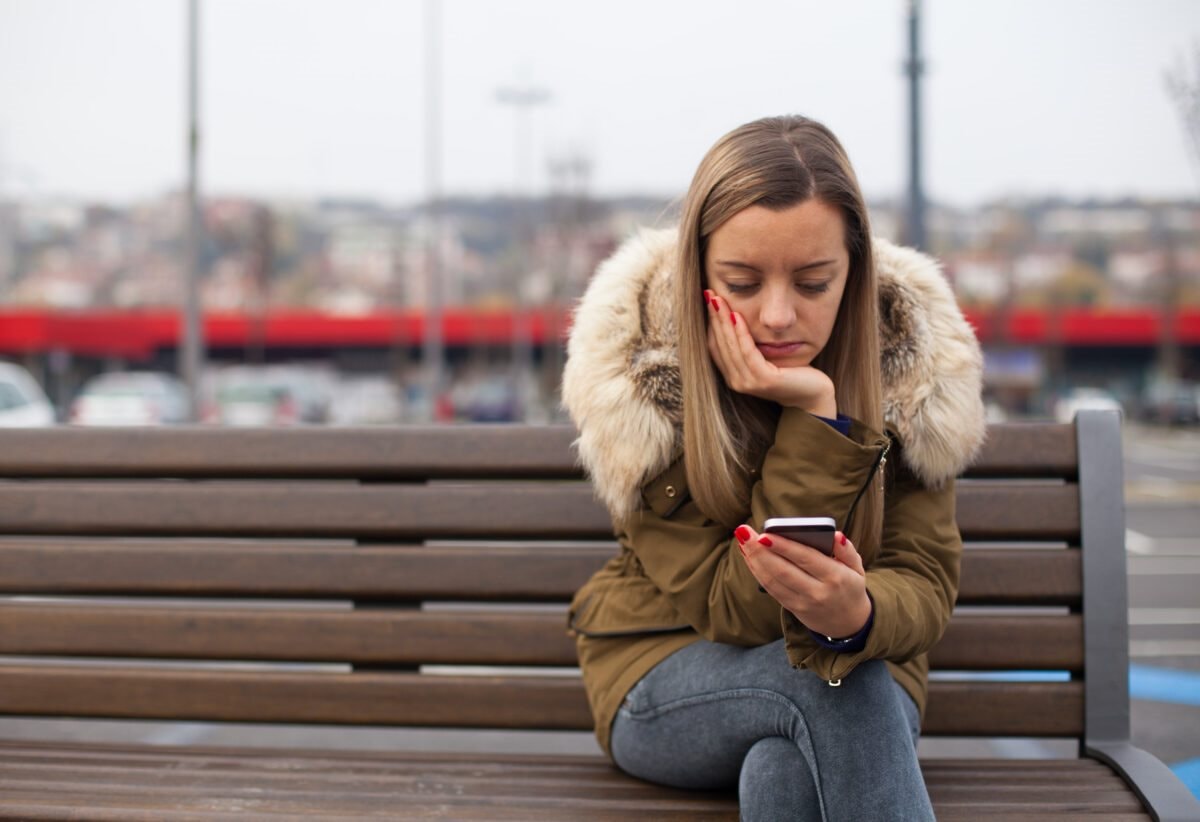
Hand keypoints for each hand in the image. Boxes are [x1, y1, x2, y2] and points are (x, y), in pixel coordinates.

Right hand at [705, 291, 835, 415]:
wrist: (813, 395)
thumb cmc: (792, 372)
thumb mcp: (765, 355)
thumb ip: (750, 344)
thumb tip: (736, 315)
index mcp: (733, 376)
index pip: (714, 346)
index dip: (710, 322)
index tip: (709, 298)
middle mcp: (736, 382)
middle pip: (719, 344)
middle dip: (713, 317)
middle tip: (708, 293)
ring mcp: (748, 383)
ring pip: (730, 346)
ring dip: (722, 321)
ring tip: (718, 300)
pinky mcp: (764, 380)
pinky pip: (747, 352)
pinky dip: (741, 333)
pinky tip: (737, 315)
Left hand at [734, 524, 871, 639]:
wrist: (849, 624)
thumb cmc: (850, 587)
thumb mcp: (857, 568)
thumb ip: (847, 550)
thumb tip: (835, 535)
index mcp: (835, 578)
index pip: (806, 559)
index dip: (784, 547)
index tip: (764, 534)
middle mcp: (817, 592)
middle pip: (783, 570)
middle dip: (760, 551)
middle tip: (744, 533)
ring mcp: (802, 603)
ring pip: (773, 581)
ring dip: (754, 560)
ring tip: (742, 541)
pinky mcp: (792, 608)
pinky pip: (771, 589)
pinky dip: (757, 572)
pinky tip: (749, 556)